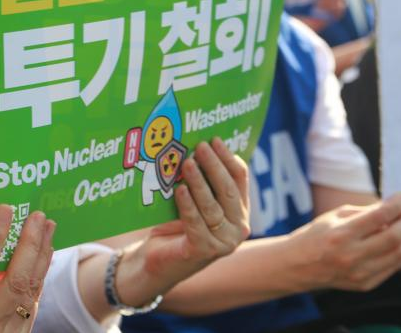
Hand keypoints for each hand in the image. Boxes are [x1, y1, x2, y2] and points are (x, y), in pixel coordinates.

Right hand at [0, 205, 54, 332]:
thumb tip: (1, 243)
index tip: (4, 210)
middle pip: (15, 283)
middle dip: (30, 245)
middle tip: (37, 217)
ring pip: (30, 292)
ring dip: (41, 256)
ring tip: (47, 228)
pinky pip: (33, 302)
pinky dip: (39, 275)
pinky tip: (42, 253)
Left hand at [115, 138, 249, 306]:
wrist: (160, 262)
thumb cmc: (178, 225)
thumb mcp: (194, 200)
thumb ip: (202, 181)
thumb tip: (196, 147)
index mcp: (240, 210)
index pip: (240, 178)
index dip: (228, 157)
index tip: (215, 139)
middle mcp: (238, 227)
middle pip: (228, 190)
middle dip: (214, 165)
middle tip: (201, 146)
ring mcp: (224, 242)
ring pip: (212, 206)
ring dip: (199, 183)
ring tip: (187, 163)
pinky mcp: (204, 251)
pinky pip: (196, 223)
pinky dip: (187, 206)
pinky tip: (179, 191)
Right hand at [289, 193, 400, 291]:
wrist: (296, 266)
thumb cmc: (315, 236)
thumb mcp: (335, 216)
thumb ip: (365, 212)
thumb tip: (394, 208)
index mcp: (341, 234)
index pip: (380, 216)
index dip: (397, 205)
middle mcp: (351, 256)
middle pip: (394, 238)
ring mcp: (359, 274)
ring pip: (398, 255)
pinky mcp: (364, 285)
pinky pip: (391, 268)